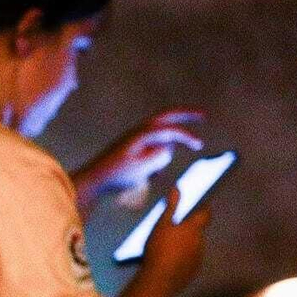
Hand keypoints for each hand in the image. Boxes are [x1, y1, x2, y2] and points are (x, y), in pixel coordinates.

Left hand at [77, 109, 205, 202]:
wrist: (93, 181)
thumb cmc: (117, 175)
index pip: (171, 129)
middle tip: (204, 115)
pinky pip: (151, 151)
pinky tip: (146, 178)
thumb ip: (160, 156)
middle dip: (186, 115)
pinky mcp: (132, 148)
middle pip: (167, 117)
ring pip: (160, 140)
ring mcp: (135, 139)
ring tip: (146, 175)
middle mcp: (139, 131)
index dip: (187, 136)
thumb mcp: (142, 168)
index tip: (200, 145)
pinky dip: (154, 163)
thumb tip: (168, 150)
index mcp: (142, 133)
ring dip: (162, 154)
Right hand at [140, 187, 210, 291]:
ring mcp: (198, 258)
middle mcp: (200, 242)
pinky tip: (170, 263)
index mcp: (194, 228)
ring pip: (194, 248)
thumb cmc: (160, 248)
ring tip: (170, 250)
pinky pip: (190, 262)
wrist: (160, 279)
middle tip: (176, 231)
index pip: (205, 214)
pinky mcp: (192, 272)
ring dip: (186, 246)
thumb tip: (177, 188)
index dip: (204, 209)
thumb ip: (170, 207)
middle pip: (198, 232)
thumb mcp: (161, 224)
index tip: (203, 205)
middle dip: (190, 231)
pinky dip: (183, 260)